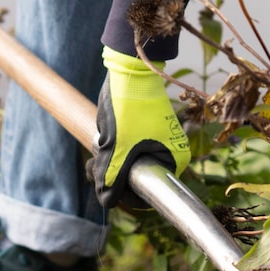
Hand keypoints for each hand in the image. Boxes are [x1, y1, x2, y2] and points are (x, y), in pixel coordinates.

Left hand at [93, 46, 190, 208]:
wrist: (129, 70)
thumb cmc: (128, 108)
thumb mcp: (116, 147)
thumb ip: (111, 176)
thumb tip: (106, 200)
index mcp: (174, 159)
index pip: (150, 193)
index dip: (125, 194)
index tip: (106, 185)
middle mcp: (170, 153)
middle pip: (136, 180)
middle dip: (112, 176)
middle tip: (95, 165)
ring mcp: (156, 142)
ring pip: (127, 166)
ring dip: (109, 162)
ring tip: (99, 147)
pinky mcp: (143, 133)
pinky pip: (126, 151)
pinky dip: (111, 150)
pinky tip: (102, 139)